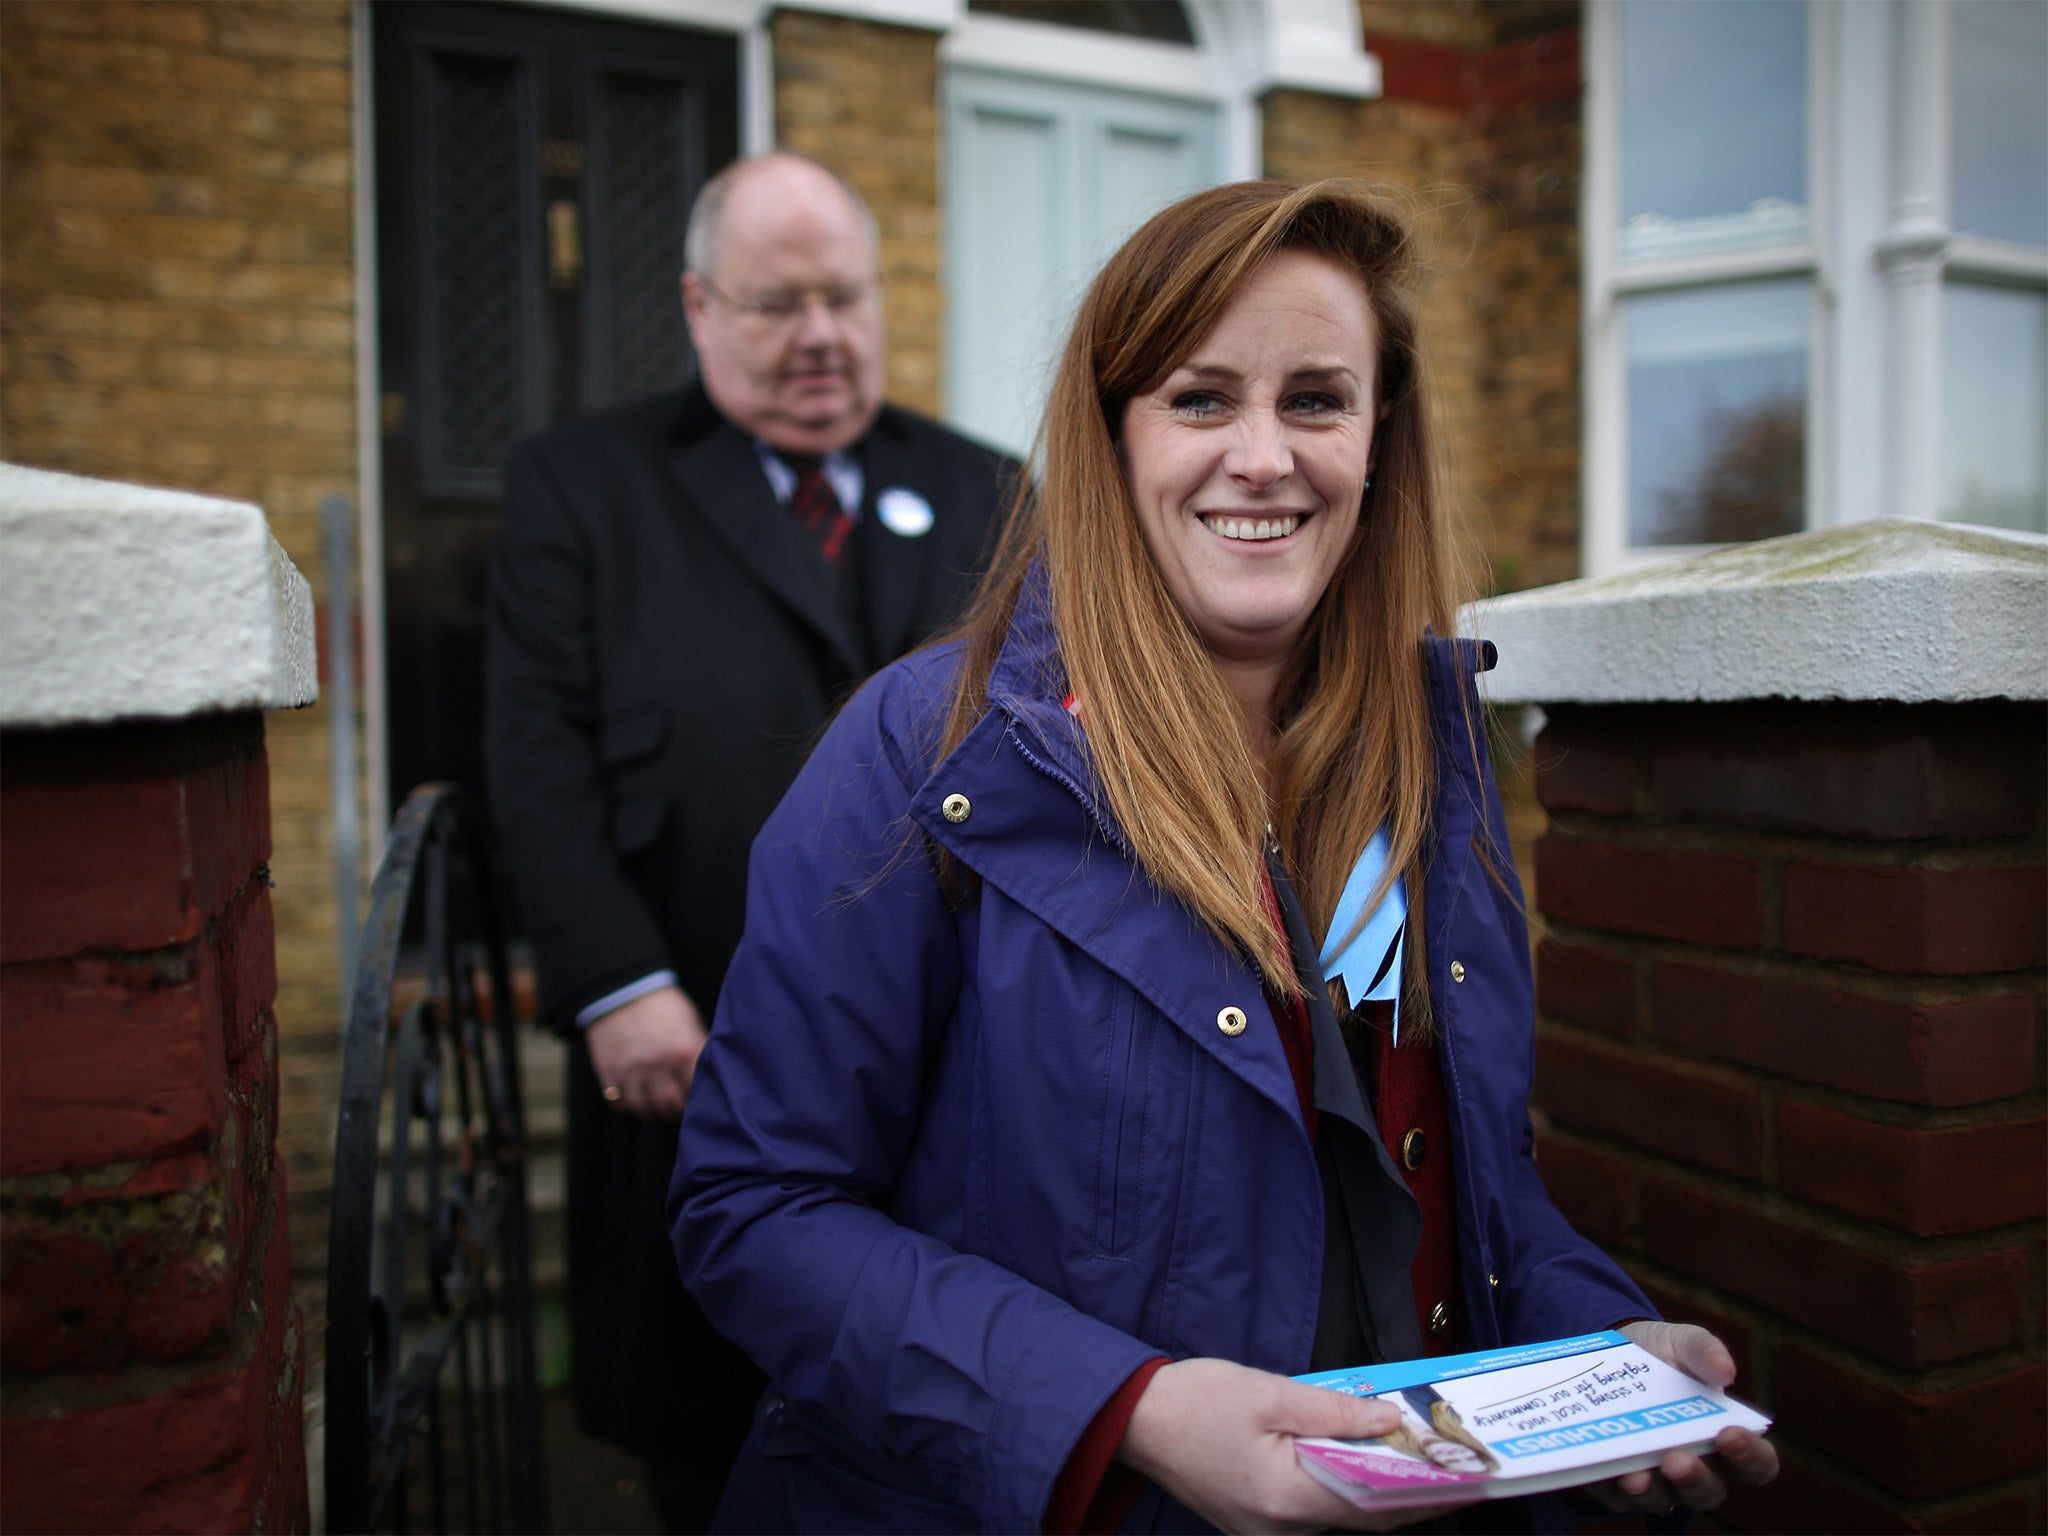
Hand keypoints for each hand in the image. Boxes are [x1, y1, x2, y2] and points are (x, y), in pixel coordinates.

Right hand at [585, 986, 706, 1119]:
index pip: (696, 1091)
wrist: (623, 988)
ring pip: (644, 1109)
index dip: (698, 1099)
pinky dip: (628, 1106)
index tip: (698, 1101)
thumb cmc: (664, 1006)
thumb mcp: (690, 1022)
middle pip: (670, 1105)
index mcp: (684, 1050)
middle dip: (676, 1111)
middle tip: (678, 1107)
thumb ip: (699, 1050)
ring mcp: (631, 1070)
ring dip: (653, 1113)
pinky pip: (619, 1103)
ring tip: (658, 1108)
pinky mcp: (609, 1072)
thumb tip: (712, 1076)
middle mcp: (658, 1064)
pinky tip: (637, 1099)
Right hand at [1116, 1358, 1464, 1533]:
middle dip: (1412, 1496)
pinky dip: (1346, 1492)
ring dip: (1380, 1494)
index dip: (1426, 1493)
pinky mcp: (1254, 1520)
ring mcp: (1265, 1530)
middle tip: (1454, 1470)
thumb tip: (1390, 1419)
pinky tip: (1363, 1466)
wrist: (1132, 1419)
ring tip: (1419, 1464)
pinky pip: (1315, 1513)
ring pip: (1341, 1518)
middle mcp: (1281, 1529)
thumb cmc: (1195, 1401)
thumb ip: (1335, 1410)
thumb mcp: (1270, 1393)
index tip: (1467, 1479)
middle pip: (1364, 1518)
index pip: (1376, 1504)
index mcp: (1288, 1498)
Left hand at [1584, 1321, 1779, 1515]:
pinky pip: (1614, 1497)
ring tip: (1635, 1476)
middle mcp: (1696, 1467)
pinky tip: (1600, 1472)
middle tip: (1676, 1460)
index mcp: (1725, 1438)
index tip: (1730, 1434)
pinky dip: (1609, 1487)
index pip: (1756, 1464)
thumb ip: (1705, 1351)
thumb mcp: (1683, 1342)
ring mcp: (1657, 1480)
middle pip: (1708, 1491)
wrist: (1609, 1353)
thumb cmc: (1662, 1354)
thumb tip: (1726, 1370)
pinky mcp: (1616, 1484)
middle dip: (1694, 1479)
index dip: (1751, 1456)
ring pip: (1662, 1500)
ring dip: (1650, 1492)